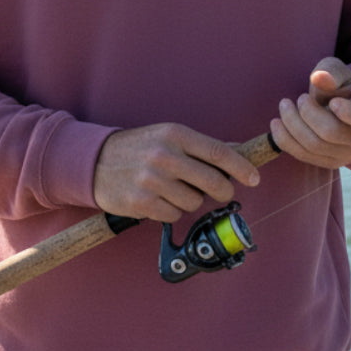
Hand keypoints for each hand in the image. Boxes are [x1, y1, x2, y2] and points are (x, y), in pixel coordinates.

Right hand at [93, 123, 260, 222]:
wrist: (95, 160)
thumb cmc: (139, 147)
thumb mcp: (169, 136)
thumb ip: (203, 146)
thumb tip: (239, 150)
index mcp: (175, 134)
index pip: (218, 152)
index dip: (241, 168)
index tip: (254, 178)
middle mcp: (164, 156)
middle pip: (213, 182)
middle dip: (224, 191)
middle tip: (224, 192)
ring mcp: (152, 180)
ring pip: (195, 202)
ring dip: (191, 200)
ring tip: (174, 189)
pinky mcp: (141, 203)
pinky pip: (174, 215)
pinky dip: (172, 211)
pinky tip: (159, 199)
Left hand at [270, 57, 350, 170]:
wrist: (340, 104)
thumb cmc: (343, 85)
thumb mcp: (340, 71)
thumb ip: (332, 71)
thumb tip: (320, 78)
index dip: (350, 113)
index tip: (332, 101)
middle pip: (333, 133)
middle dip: (308, 113)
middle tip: (299, 97)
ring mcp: (349, 156)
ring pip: (315, 145)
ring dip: (292, 124)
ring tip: (284, 105)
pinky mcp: (330, 163)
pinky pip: (304, 156)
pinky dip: (286, 139)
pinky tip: (277, 124)